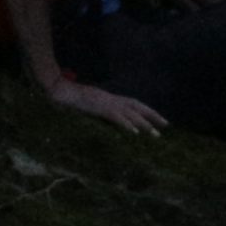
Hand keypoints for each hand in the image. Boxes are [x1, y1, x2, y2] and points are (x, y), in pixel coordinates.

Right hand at [49, 77, 167, 135]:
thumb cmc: (70, 98)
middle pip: (137, 106)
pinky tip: (135, 133)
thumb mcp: (88, 105)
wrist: (58, 90)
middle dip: (153, 116)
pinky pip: (116, 117)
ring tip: (155, 135)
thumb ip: (98, 110)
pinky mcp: (99, 107)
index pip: (133, 104)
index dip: (147, 111)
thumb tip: (104, 117)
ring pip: (130, 113)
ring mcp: (106, 102)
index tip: (159, 119)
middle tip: (166, 126)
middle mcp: (111, 99)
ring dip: (144, 124)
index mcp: (110, 98)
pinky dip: (127, 124)